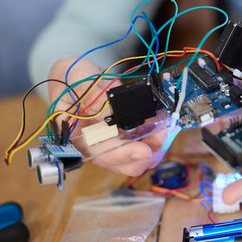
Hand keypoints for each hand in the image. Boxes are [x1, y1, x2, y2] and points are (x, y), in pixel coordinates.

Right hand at [48, 57, 168, 176]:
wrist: (78, 76)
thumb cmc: (71, 78)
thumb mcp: (78, 79)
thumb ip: (92, 95)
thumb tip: (110, 111)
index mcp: (78, 135)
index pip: (101, 154)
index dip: (123, 155)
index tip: (144, 151)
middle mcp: (97, 145)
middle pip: (125, 164)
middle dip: (149, 153)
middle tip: (165, 133)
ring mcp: (113, 143)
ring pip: (140, 158)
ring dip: (158, 146)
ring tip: (169, 126)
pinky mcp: (127, 136)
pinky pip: (146, 145)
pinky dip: (159, 137)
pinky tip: (167, 123)